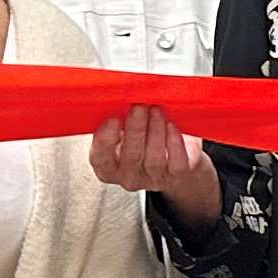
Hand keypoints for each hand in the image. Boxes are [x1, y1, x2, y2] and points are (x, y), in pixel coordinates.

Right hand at [90, 106, 221, 224]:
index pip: (101, 159)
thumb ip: (116, 118)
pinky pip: (176, 164)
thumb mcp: (123, 128)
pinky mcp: (175, 177)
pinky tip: (172, 126)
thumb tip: (117, 97)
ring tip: (156, 109)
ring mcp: (152, 180)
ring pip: (154, 159)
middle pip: (131, 156)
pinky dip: (174, 143)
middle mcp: (128, 177)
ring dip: (155, 131)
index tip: (113, 118)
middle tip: (139, 106)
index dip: (105, 140)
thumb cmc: (141, 135)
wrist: (173, 154)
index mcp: (107, 167)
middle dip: (135, 129)